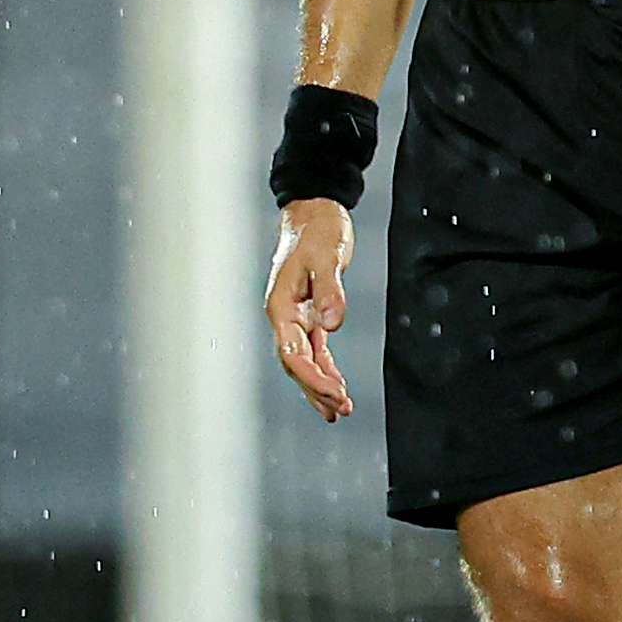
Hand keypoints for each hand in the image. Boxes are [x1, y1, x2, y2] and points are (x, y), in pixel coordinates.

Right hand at [265, 198, 355, 422]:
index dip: (312, 377)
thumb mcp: (327, 257)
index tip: (335, 393)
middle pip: (295, 364)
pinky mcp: (310, 314)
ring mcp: (295, 317)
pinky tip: (336, 387)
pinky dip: (326, 370)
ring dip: (319, 386)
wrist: (315, 211)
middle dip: (316, 389)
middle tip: (340, 409)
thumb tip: (332, 323)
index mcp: (280, 306)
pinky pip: (315, 350)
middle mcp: (284, 317)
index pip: (292, 353)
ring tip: (338, 411)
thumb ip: (330, 291)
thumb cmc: (317, 231)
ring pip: (304, 362)